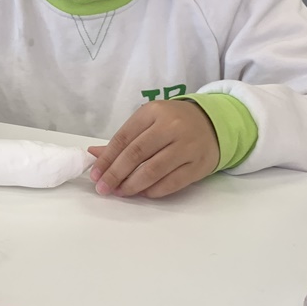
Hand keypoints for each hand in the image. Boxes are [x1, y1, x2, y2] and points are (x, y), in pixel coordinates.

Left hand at [87, 99, 219, 198]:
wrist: (213, 124)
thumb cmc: (173, 123)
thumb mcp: (148, 122)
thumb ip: (123, 139)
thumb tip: (93, 154)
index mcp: (153, 112)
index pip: (123, 137)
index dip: (106, 158)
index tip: (95, 174)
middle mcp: (170, 126)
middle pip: (136, 154)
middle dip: (115, 174)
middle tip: (103, 188)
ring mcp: (187, 145)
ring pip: (153, 170)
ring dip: (132, 185)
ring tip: (120, 192)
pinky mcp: (199, 164)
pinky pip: (172, 182)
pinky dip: (154, 191)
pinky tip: (142, 193)